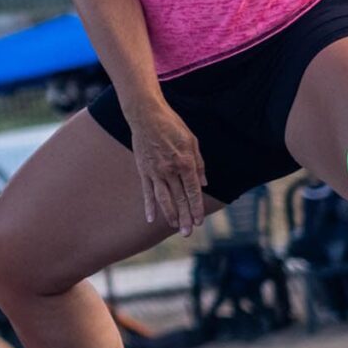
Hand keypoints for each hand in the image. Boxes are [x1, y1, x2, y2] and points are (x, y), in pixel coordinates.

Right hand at [126, 104, 208, 236]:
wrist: (145, 114)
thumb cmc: (171, 125)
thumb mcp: (191, 140)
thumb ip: (199, 163)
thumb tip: (204, 183)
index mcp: (184, 162)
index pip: (192, 191)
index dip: (196, 207)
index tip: (199, 221)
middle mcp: (170, 170)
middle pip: (179, 198)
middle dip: (184, 217)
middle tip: (188, 232)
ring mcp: (155, 171)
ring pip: (164, 198)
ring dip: (170, 215)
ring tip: (175, 227)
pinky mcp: (143, 170)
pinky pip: (147, 191)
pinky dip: (149, 206)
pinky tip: (151, 218)